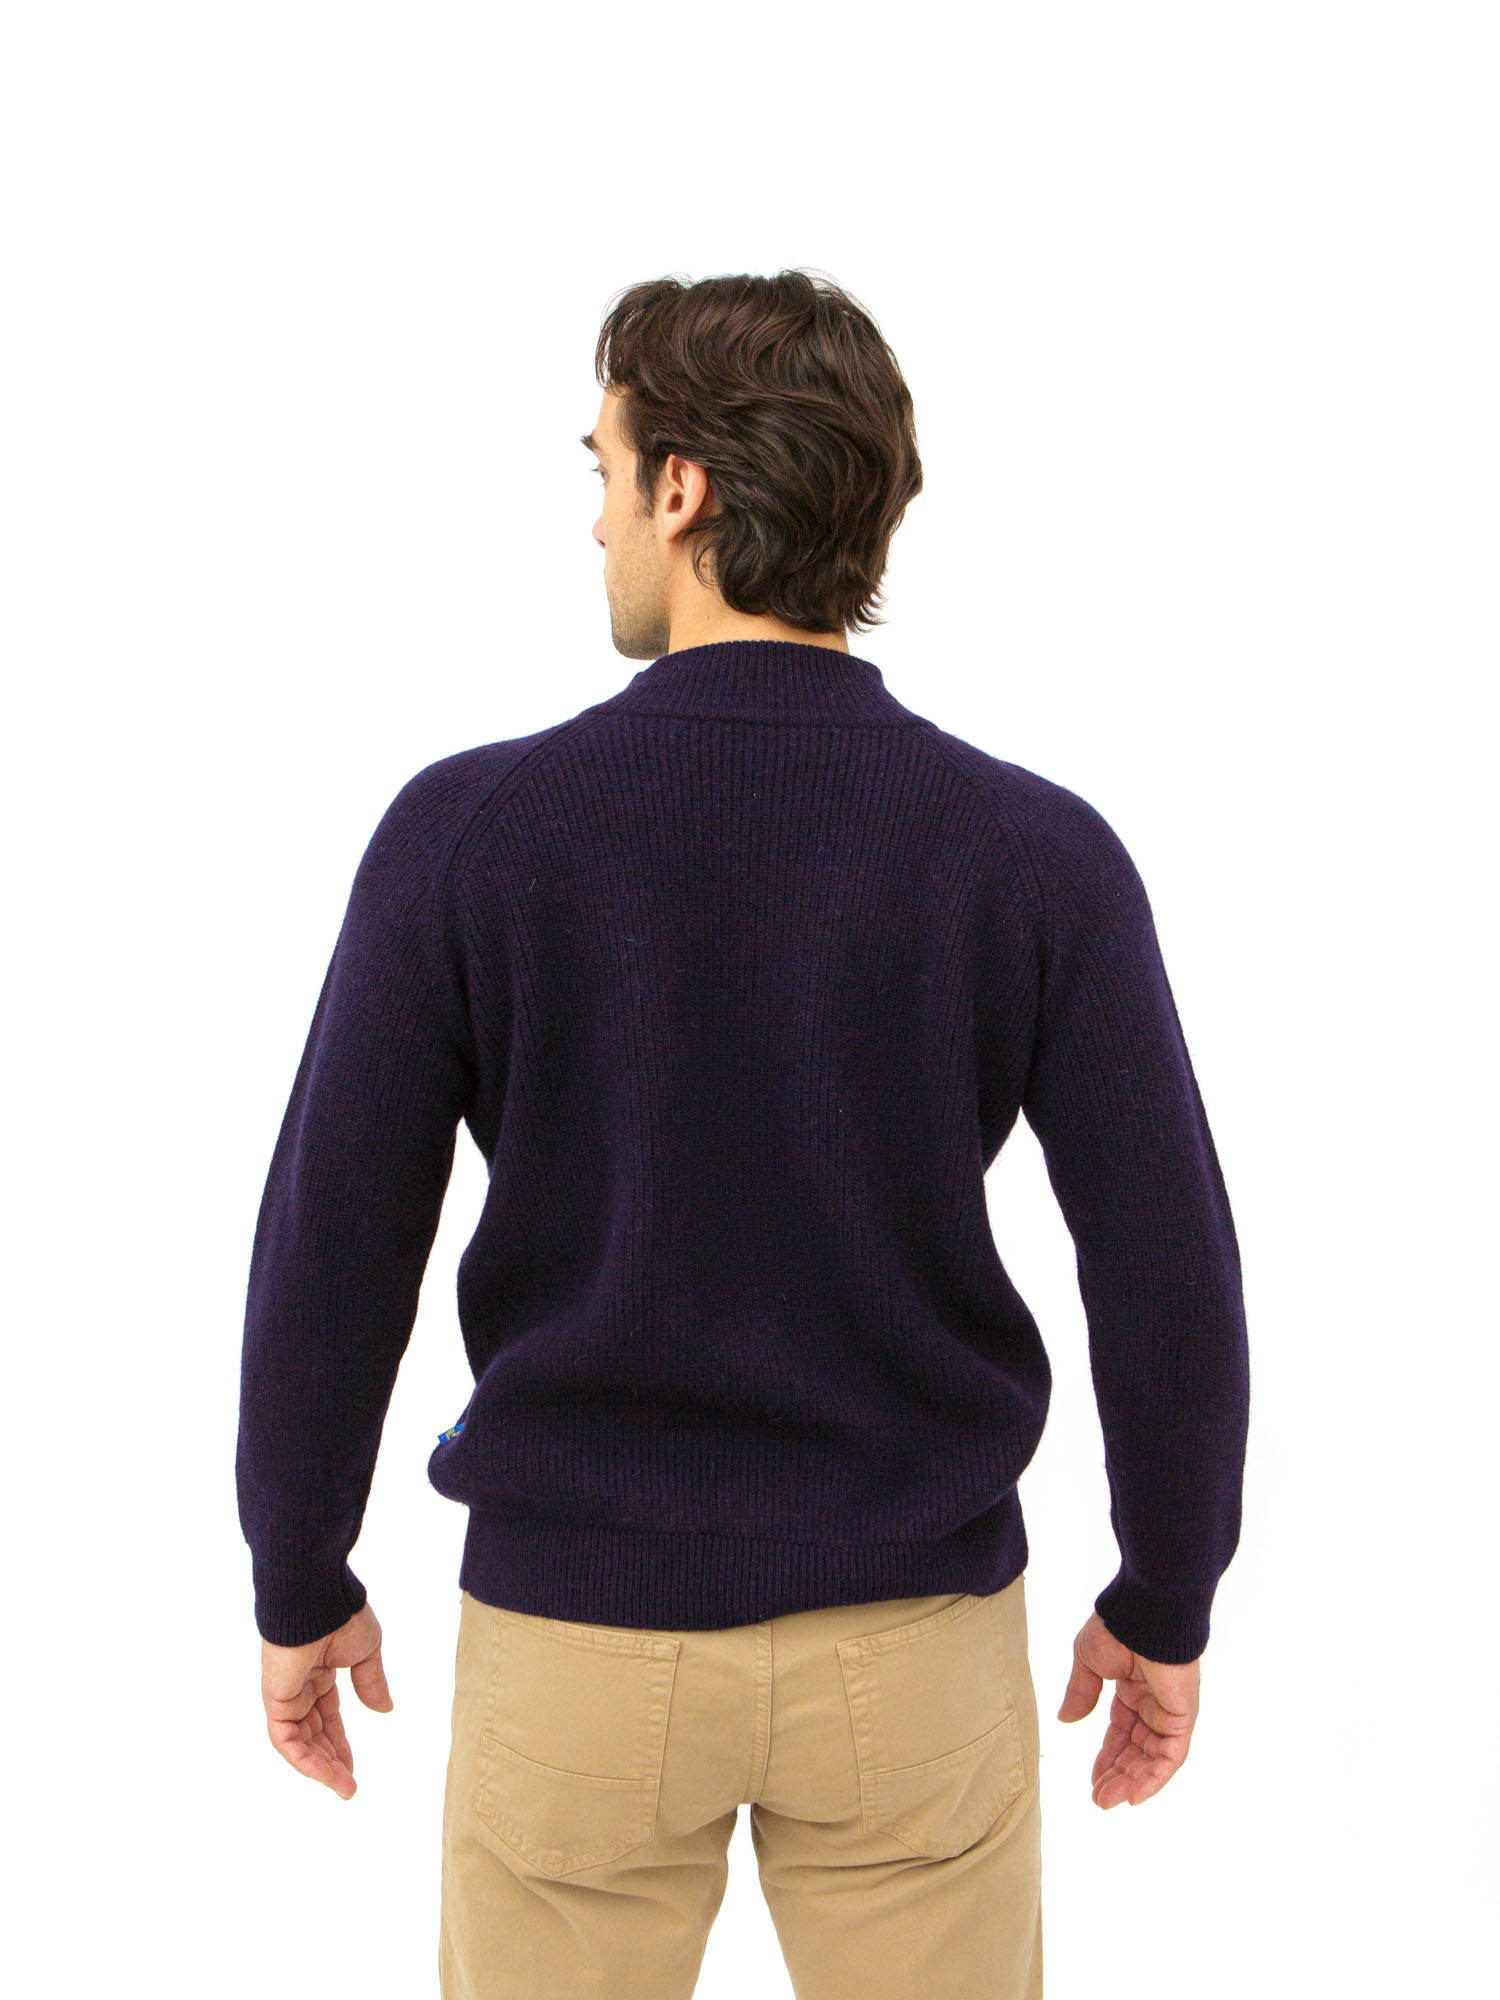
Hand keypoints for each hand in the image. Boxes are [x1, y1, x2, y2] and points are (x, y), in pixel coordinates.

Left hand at [259, 1600, 392, 1799]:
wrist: (316, 1598)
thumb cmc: (342, 1614)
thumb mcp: (366, 1651)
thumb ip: (371, 1682)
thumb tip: (385, 1710)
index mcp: (318, 1671)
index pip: (327, 1716)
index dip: (339, 1742)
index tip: (353, 1767)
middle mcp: (299, 1686)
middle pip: (313, 1734)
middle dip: (331, 1761)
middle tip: (349, 1787)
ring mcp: (285, 1694)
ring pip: (299, 1743)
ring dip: (320, 1768)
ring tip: (344, 1788)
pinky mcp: (276, 1700)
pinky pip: (286, 1740)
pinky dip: (303, 1760)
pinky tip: (326, 1775)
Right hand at [1056, 1611, 1199, 1808]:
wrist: (1144, 1614)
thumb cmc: (1116, 1628)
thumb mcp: (1087, 1662)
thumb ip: (1080, 1693)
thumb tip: (1065, 1719)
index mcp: (1133, 1688)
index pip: (1121, 1732)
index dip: (1107, 1756)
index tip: (1092, 1780)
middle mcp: (1153, 1703)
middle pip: (1136, 1749)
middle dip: (1117, 1775)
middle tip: (1098, 1799)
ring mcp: (1169, 1711)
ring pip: (1153, 1758)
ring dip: (1132, 1782)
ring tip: (1108, 1801)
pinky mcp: (1183, 1717)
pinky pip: (1172, 1756)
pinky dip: (1154, 1777)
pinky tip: (1133, 1795)